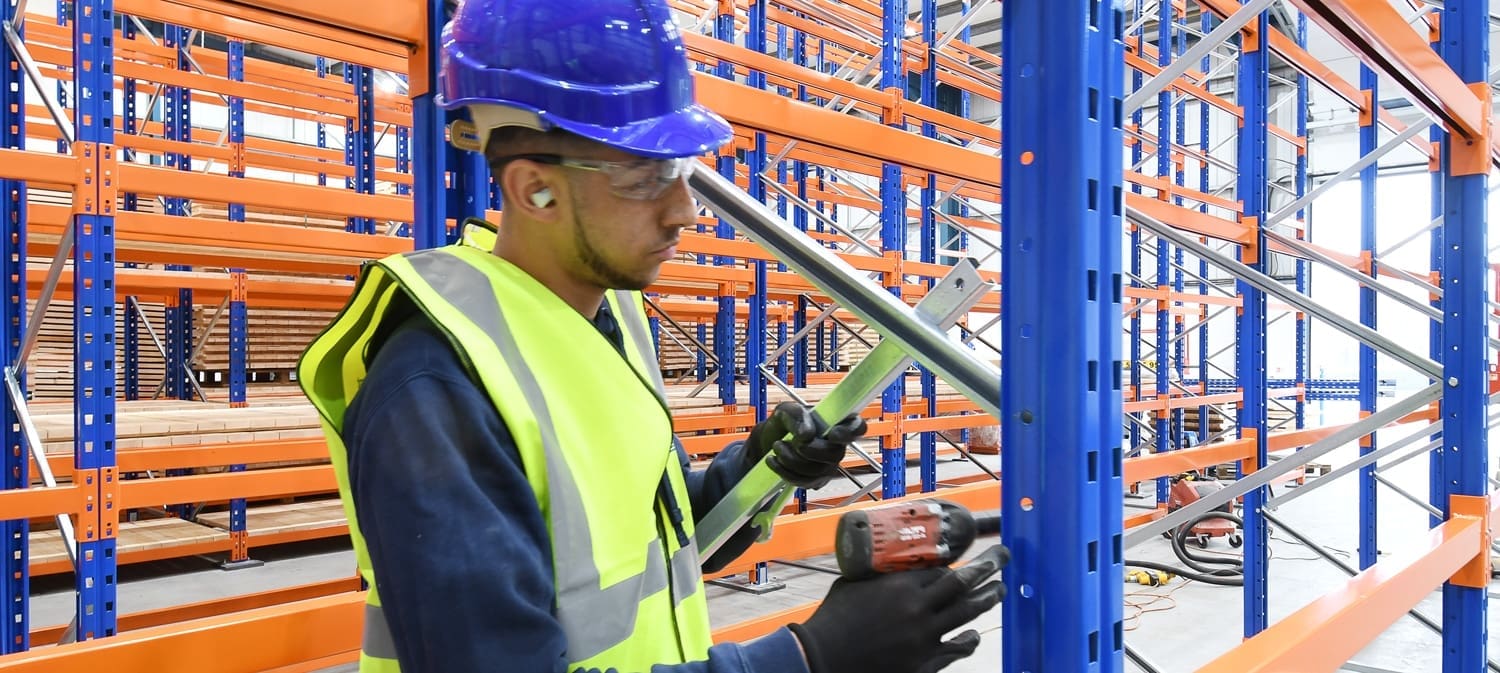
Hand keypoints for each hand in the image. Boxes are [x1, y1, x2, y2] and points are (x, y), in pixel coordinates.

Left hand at [744, 402, 866, 489]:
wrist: (768, 441)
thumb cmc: (783, 423)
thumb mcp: (786, 411)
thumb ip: (797, 415)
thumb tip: (807, 434)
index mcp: (837, 422)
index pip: (858, 428)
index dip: (849, 433)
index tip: (832, 434)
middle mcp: (837, 446)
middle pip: (836, 454)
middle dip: (810, 450)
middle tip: (792, 441)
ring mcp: (828, 465)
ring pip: (818, 471)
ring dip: (792, 460)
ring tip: (777, 446)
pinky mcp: (816, 480)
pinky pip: (805, 482)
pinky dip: (785, 471)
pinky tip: (773, 460)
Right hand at [788, 544, 1008, 672]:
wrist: (823, 658)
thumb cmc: (833, 620)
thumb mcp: (853, 584)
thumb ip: (879, 576)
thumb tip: (891, 566)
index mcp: (899, 585)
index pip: (940, 568)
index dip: (956, 562)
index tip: (966, 558)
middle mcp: (917, 608)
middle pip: (963, 583)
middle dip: (988, 566)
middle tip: (1003, 556)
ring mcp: (924, 637)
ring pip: (967, 613)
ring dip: (988, 598)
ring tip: (1001, 589)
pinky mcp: (925, 663)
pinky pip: (957, 648)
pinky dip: (969, 639)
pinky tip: (975, 634)